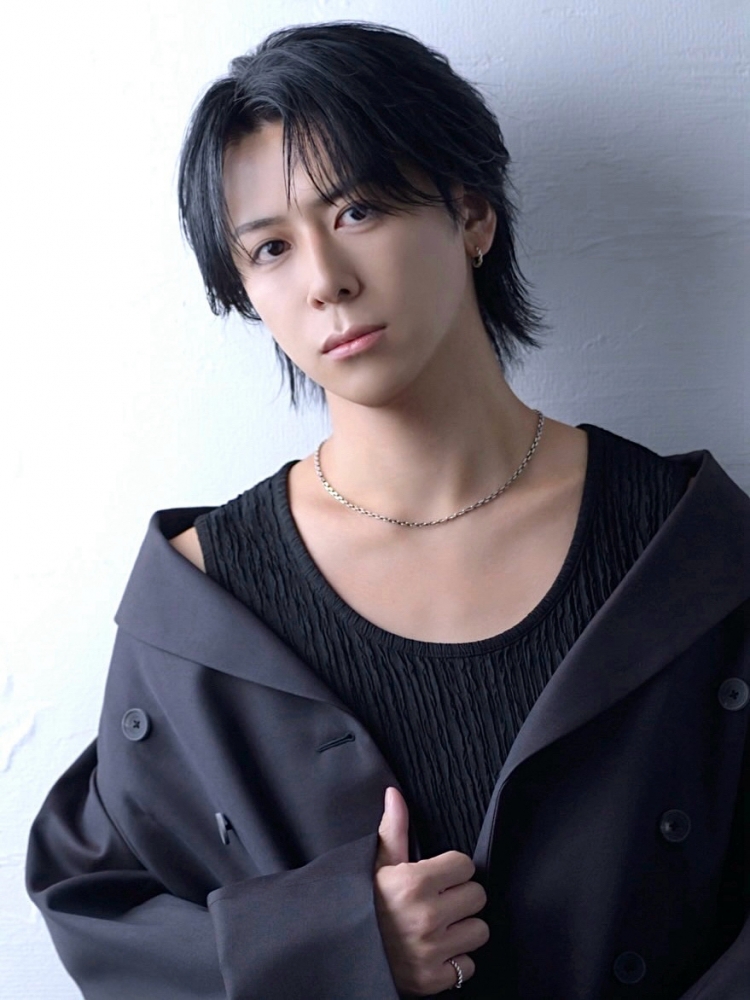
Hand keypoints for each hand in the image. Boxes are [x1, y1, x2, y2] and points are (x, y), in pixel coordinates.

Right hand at [374, 786, 489, 995]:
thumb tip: (394, 793)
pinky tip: (436, 951)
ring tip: (441, 926)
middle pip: (477, 896)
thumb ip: (394, 829)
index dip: (452, 870)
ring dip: (463, 929)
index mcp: (415, 882)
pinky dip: (455, 961)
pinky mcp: (433, 979)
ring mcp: (432, 950)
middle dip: (460, 897)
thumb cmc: (363, 903)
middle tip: (440, 901)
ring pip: (479, 930)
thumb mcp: (377, 865)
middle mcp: (427, 916)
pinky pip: (468, 964)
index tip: (438, 877)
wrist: (340, 951)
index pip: (465, 865)